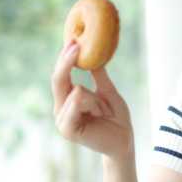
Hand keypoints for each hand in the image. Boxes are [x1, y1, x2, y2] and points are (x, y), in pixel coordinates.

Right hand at [51, 39, 134, 159]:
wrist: (124, 142)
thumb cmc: (117, 119)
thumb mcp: (109, 92)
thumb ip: (98, 76)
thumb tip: (93, 55)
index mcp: (68, 101)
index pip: (61, 76)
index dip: (65, 58)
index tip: (73, 39)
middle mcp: (61, 109)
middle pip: (58, 79)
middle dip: (66, 61)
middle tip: (76, 44)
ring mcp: (62, 120)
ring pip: (75, 91)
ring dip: (94, 98)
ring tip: (103, 111)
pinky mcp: (67, 129)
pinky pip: (77, 103)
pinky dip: (91, 104)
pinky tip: (98, 113)